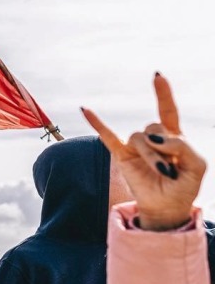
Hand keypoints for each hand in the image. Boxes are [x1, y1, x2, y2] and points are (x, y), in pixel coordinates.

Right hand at [82, 73, 204, 230]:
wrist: (167, 206)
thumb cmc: (184, 185)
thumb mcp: (197, 165)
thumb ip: (183, 146)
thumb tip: (155, 137)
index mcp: (173, 136)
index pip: (167, 110)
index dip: (163, 93)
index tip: (157, 76)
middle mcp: (153, 138)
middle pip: (154, 127)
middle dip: (164, 148)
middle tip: (171, 169)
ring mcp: (136, 146)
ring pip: (140, 138)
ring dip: (152, 155)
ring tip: (161, 172)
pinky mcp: (122, 156)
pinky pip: (107, 136)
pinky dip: (97, 123)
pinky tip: (85, 109)